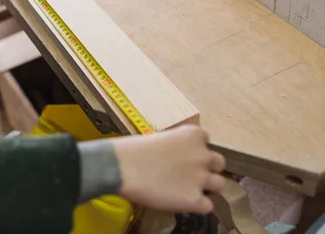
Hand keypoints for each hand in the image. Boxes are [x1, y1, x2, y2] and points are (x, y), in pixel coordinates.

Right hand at [111, 125, 225, 213]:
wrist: (122, 167)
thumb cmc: (132, 150)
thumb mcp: (158, 138)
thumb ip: (175, 146)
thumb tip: (175, 157)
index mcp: (192, 135)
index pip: (206, 140)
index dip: (195, 149)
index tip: (183, 155)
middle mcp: (202, 155)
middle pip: (219, 162)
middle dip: (207, 168)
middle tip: (189, 173)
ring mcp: (200, 178)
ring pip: (220, 184)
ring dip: (207, 187)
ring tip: (188, 189)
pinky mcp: (194, 199)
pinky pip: (208, 206)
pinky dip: (197, 205)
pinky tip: (181, 202)